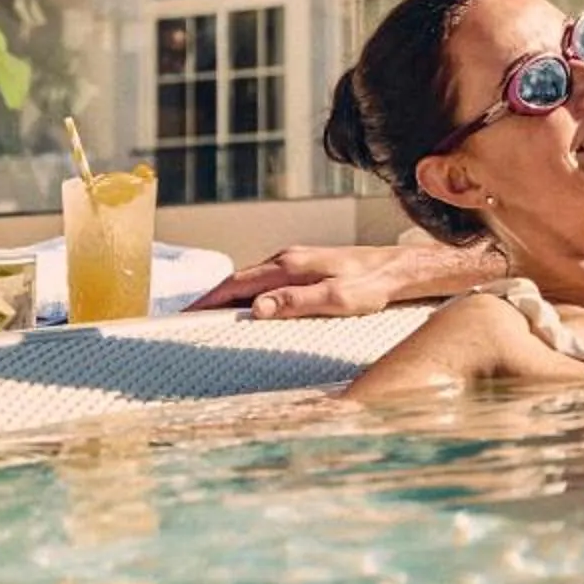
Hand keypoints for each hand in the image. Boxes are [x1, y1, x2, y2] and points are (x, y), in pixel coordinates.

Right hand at [186, 243, 406, 317]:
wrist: (399, 269)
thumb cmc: (372, 286)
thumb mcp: (337, 299)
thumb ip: (296, 302)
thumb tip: (256, 308)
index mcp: (289, 265)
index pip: (236, 285)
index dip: (208, 302)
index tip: (183, 318)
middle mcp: (287, 258)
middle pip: (238, 282)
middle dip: (210, 302)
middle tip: (186, 325)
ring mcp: (296, 261)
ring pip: (251, 281)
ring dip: (228, 300)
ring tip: (209, 323)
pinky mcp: (305, 267)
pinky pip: (266, 282)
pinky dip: (248, 296)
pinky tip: (247, 311)